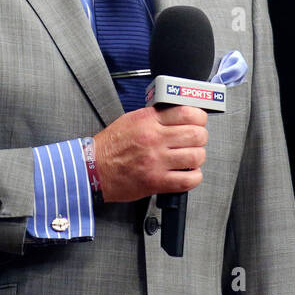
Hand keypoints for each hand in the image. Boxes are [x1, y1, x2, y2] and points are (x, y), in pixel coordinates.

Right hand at [92, 105, 207, 202]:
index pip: (186, 113)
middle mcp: (154, 139)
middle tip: (196, 140)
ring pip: (196, 156)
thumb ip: (155, 117)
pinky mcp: (156, 181)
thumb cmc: (110, 146)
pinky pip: (188, 180)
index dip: (199, 117)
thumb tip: (179, 115)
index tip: (199, 121)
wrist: (93, 169)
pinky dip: (194, 177)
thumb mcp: (130, 120)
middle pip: (196, 134)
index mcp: (148, 120)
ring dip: (198, 157)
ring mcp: (156, 161)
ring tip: (191, 157)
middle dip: (201, 137)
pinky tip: (188, 173)